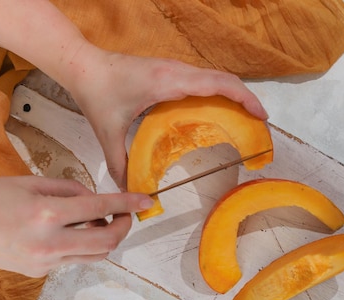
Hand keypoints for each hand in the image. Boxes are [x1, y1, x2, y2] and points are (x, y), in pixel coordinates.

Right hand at [0, 176, 153, 276]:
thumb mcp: (29, 182)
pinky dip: (83, 243)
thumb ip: (68, 189)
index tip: (147, 201)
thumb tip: (94, 199)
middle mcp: (51, 242)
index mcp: (47, 214)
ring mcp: (46, 262)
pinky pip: (75, 258)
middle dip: (124, 227)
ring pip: (95, 254)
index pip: (101, 207)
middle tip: (125, 214)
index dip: (129, 204)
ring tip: (96, 220)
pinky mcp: (41, 272)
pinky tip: (72, 230)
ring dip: (106, 237)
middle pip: (108, 241)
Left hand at [67, 46, 268, 189]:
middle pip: (225, 79)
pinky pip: (204, 80)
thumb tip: (131, 191)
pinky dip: (219, 93)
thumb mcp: (108, 132)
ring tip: (247, 118)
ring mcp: (175, 68)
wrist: (82, 64)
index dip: (245, 99)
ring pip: (216, 77)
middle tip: (260, 123)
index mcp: (169, 82)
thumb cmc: (96, 91)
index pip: (219, 84)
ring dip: (235, 95)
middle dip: (247, 99)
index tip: (261, 116)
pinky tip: (220, 112)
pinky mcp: (170, 71)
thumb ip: (120, 164)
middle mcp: (177, 71)